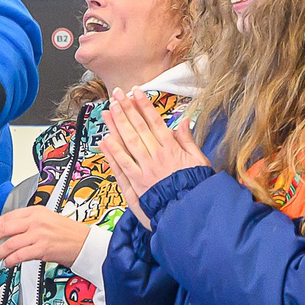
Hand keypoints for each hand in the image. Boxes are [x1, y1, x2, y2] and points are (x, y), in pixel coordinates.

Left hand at [0, 206, 88, 267]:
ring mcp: (39, 234)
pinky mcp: (42, 248)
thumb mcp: (48, 220)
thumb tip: (9, 232)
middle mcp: (36, 220)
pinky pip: (19, 255)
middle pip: (4, 227)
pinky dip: (10, 260)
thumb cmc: (69, 234)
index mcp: (36, 211)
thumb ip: (29, 223)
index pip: (7, 217)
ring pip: (9, 243)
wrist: (86, 244)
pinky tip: (7, 264)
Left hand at [100, 93, 207, 227]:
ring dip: (116, 126)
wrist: (191, 212)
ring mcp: (145, 170)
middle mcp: (156, 157)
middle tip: (116, 94)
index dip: (143, 105)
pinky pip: (123, 166)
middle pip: (138, 129)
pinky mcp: (137, 185)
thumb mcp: (199, 160)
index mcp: (172, 149)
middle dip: (126, 109)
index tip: (136, 92)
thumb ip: (188, 140)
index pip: (155, 122)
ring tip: (107, 111)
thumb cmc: (197, 187)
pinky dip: (113, 153)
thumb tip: (182, 121)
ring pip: (128, 144)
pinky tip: (105, 140)